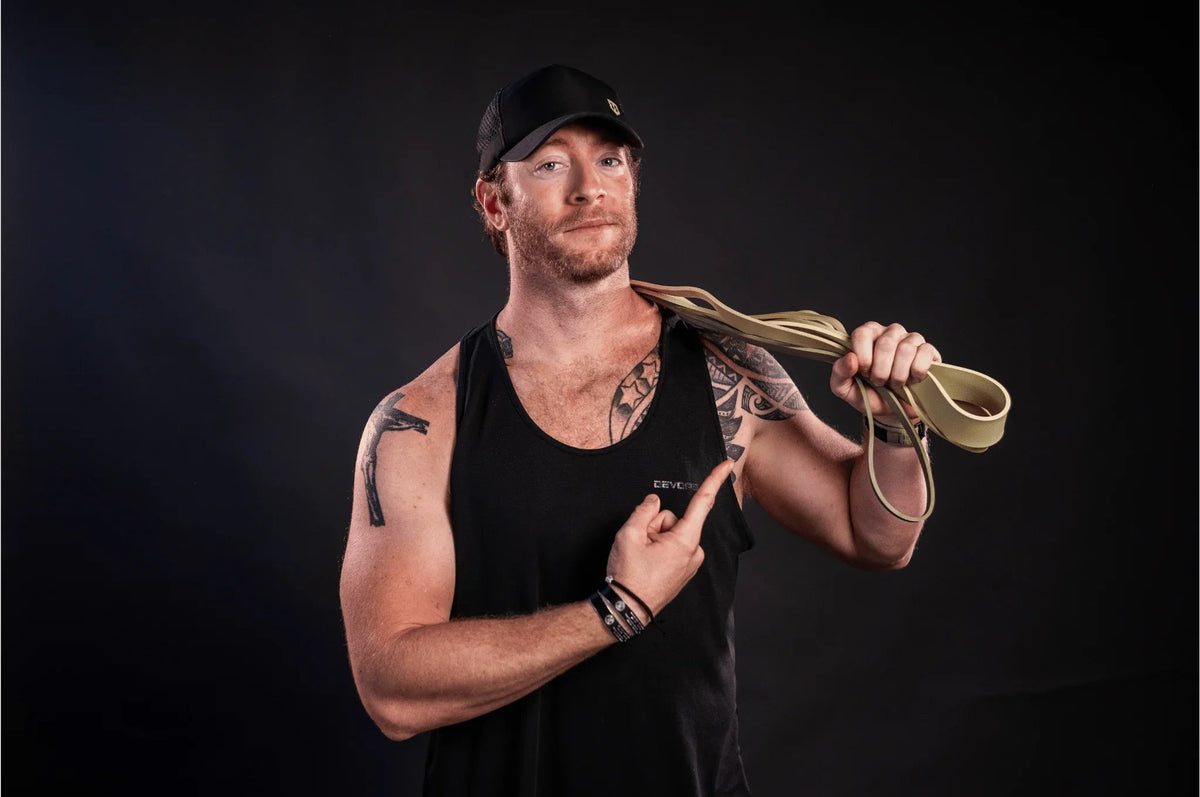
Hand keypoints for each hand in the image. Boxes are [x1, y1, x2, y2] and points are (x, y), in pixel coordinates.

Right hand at [604, 458, 734, 618]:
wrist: (626, 609)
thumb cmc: (628, 576)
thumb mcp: (628, 535)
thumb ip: (643, 511)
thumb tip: (653, 502)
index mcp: (685, 540)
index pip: (702, 502)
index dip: (714, 479)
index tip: (728, 464)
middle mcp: (694, 552)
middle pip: (673, 519)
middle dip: (654, 525)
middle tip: (640, 545)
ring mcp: (690, 563)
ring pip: (671, 534)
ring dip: (655, 539)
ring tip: (642, 557)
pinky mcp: (684, 570)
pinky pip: (672, 548)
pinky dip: (659, 549)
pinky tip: (648, 563)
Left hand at [830, 321, 940, 419]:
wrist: (893, 411)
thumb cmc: (868, 395)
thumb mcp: (845, 389)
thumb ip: (839, 373)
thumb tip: (850, 358)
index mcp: (866, 336)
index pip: (862, 333)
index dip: (863, 356)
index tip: (864, 373)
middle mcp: (889, 332)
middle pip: (886, 342)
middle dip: (881, 370)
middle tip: (880, 382)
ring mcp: (910, 339)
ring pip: (906, 348)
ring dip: (898, 374)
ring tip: (895, 384)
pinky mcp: (927, 350)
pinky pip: (925, 352)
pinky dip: (917, 371)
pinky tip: (913, 379)